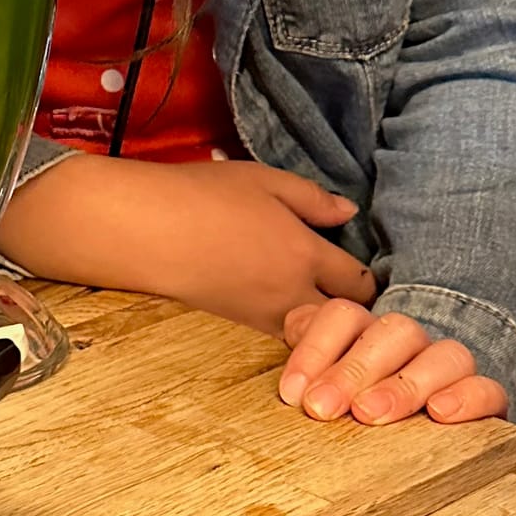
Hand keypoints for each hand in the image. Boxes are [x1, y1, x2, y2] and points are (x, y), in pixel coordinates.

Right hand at [0, 155, 377, 334]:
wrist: (148, 230)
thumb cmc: (204, 195)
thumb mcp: (264, 180)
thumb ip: (312, 199)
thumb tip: (349, 212)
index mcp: (304, 253)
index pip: (359, 282)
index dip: (368, 278)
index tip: (365, 269)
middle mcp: (292, 294)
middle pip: (347, 320)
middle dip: (356, 311)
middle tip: (353, 296)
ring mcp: (265, 316)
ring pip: (316, 334)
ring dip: (326, 325)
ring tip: (324, 306)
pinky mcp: (239, 325)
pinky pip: (283, 335)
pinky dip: (296, 329)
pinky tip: (288, 308)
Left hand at [279, 298, 506, 425]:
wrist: (411, 443)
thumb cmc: (350, 413)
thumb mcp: (321, 390)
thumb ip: (306, 375)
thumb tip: (293, 385)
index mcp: (364, 332)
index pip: (343, 316)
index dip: (317, 349)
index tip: (293, 393)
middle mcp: (410, 343)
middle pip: (394, 331)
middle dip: (353, 369)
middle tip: (323, 407)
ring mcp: (448, 369)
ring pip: (444, 355)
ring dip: (404, 385)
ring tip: (370, 414)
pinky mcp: (484, 401)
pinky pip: (488, 389)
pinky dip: (467, 397)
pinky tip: (440, 414)